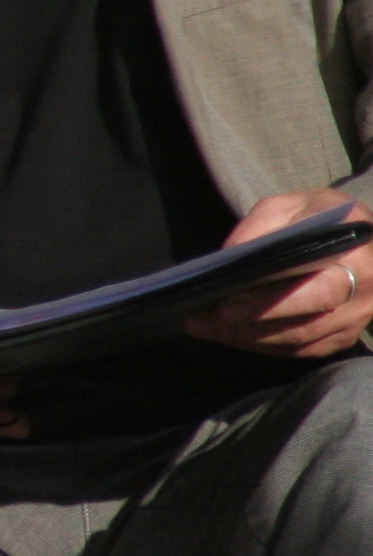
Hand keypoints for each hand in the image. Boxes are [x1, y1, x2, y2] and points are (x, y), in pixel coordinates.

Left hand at [186, 190, 372, 357]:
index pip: (318, 292)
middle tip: (204, 318)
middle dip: (248, 325)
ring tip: (199, 325)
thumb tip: (229, 255)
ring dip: (244, 339)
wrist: (364, 239)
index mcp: (356, 259)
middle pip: (302, 326)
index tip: (227, 303)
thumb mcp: (296, 204)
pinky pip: (297, 350)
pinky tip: (225, 333)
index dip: (272, 303)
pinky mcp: (341, 337)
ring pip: (295, 343)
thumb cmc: (326, 217)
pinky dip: (259, 344)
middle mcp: (362, 296)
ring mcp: (353, 322)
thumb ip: (263, 224)